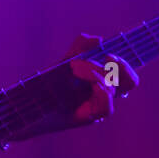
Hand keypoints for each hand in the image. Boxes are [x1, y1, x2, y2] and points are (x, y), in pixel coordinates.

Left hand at [8, 33, 138, 141]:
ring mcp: (96, 107)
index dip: (125, 62)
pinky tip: (86, 83)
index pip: (126, 73)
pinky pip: (106, 108)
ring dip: (98, 73)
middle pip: (130, 82)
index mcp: (101, 81)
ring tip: (76, 67)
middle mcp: (103, 95)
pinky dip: (100, 91)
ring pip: (115, 90)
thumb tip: (98, 39)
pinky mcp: (88, 118)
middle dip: (122, 66)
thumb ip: (79, 48)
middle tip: (107, 56)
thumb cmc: (47, 86)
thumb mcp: (63, 63)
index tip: (108, 52)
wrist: (27, 107)